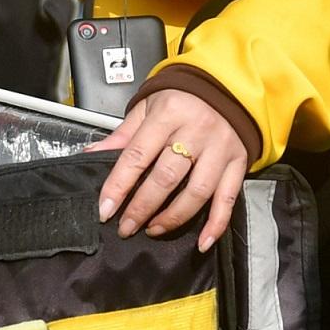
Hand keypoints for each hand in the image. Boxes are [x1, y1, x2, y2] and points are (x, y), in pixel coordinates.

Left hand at [92, 89, 250, 251]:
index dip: (119, 185)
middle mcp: (196, 131)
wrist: (226, 87)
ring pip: (196, 192)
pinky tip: (202, 242)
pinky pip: (228, 198)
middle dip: (142, 208)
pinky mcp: (238, 163)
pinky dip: (216, 224)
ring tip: (153, 229)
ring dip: (172, 218)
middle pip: (166, 177)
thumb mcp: (148, 106)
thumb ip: (123, 134)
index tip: (105, 209)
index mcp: (168, 114)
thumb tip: (92, 154)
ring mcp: (220, 148)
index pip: (137, 154)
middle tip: (126, 227)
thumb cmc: (182, 98)